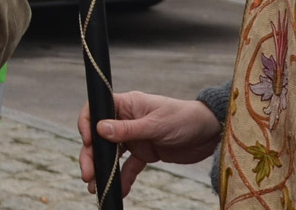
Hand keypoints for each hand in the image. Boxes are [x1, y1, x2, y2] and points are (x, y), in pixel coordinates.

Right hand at [77, 92, 221, 196]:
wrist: (210, 134)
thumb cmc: (184, 119)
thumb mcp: (156, 124)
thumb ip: (128, 129)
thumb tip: (99, 129)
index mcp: (127, 104)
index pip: (96, 109)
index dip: (87, 124)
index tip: (86, 142)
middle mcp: (127, 120)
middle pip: (100, 136)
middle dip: (92, 155)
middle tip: (87, 174)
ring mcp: (135, 137)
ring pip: (112, 153)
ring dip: (104, 169)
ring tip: (96, 187)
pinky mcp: (145, 152)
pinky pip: (129, 166)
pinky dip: (124, 178)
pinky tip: (120, 191)